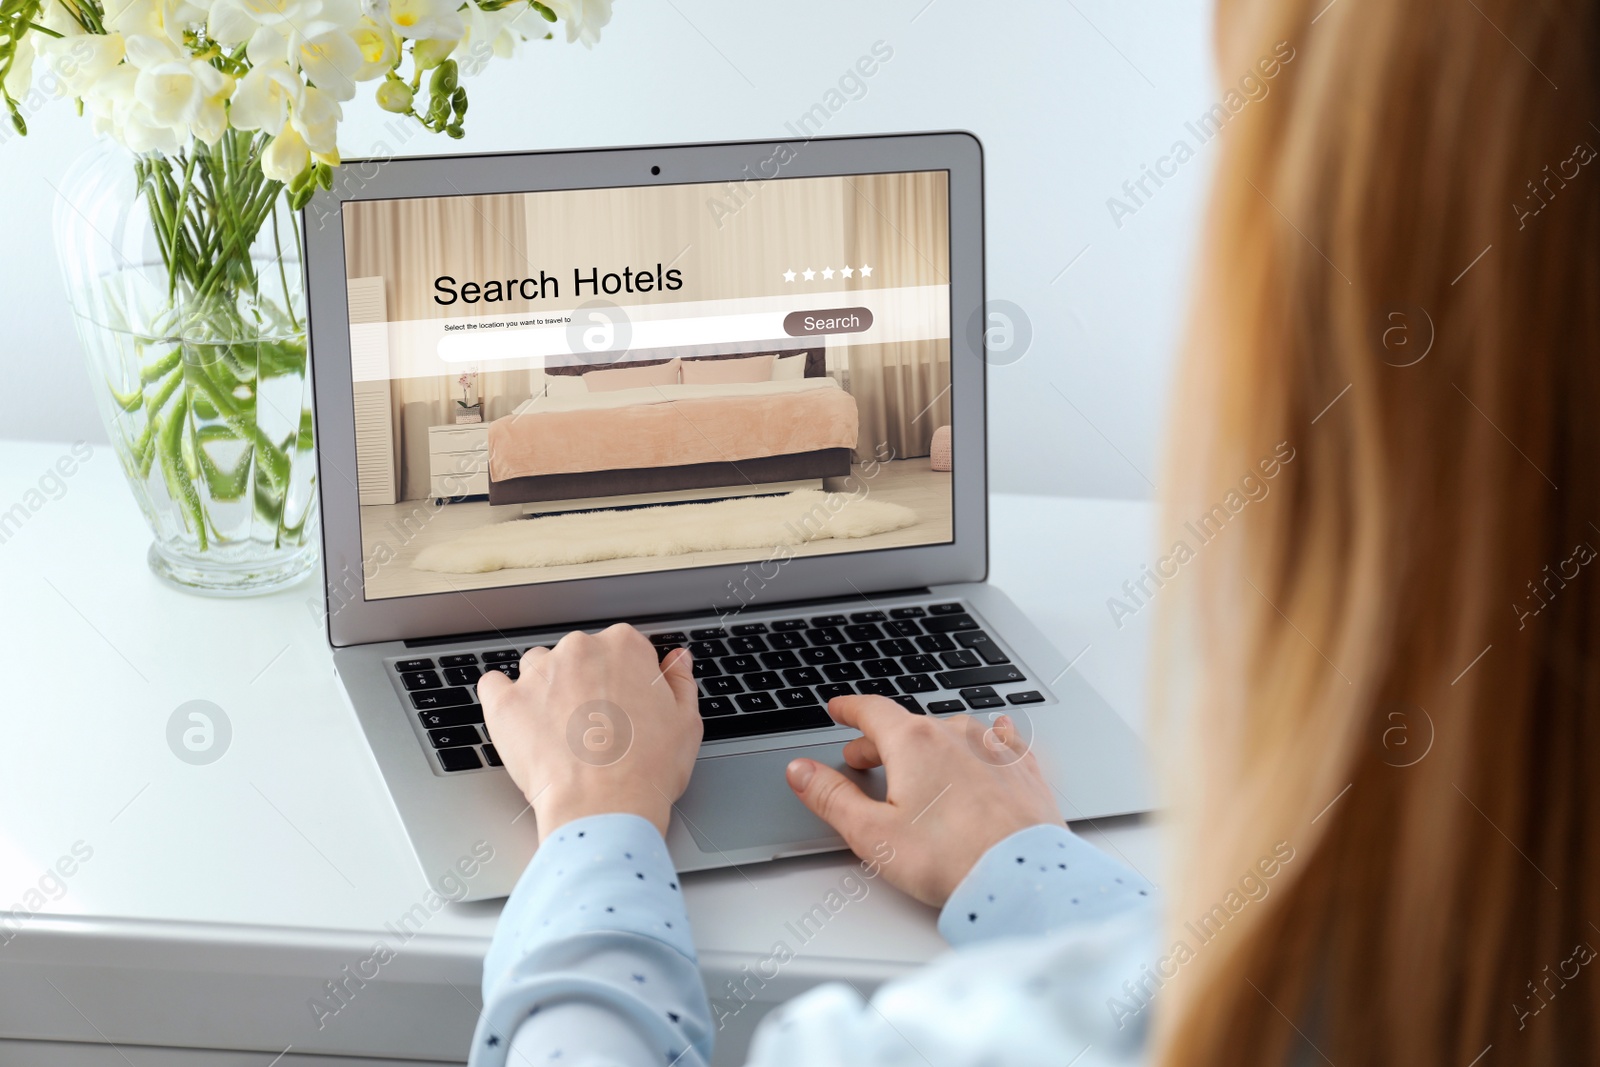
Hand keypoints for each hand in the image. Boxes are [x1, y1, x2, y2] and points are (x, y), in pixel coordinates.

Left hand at [477, 624, 702, 840]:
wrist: (604, 808)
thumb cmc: (647, 769)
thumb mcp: (686, 722)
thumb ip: (679, 682)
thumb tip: (676, 661)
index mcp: (624, 647)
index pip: (622, 648)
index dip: (626, 679)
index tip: (625, 703)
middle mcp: (579, 649)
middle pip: (579, 655)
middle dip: (585, 683)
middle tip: (596, 725)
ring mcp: (539, 674)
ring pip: (538, 668)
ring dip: (546, 689)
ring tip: (559, 730)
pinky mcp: (505, 702)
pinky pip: (494, 686)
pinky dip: (503, 698)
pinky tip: (519, 720)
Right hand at [786, 697, 1061, 906]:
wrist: (1022, 877)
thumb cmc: (950, 859)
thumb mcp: (871, 833)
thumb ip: (831, 797)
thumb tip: (801, 772)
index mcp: (914, 743)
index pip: (873, 711)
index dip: (850, 710)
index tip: (839, 709)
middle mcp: (956, 735)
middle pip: (908, 726)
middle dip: (881, 740)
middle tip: (863, 757)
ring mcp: (994, 750)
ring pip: (952, 732)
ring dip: (928, 743)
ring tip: (918, 762)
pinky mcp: (1023, 770)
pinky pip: (1001, 740)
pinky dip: (987, 739)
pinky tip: (994, 735)